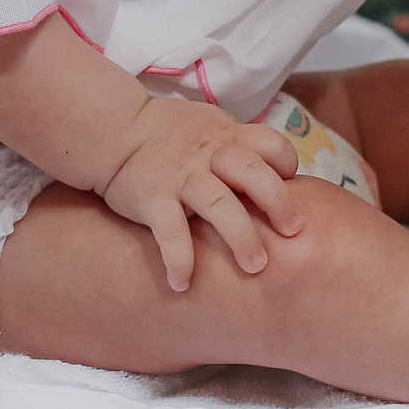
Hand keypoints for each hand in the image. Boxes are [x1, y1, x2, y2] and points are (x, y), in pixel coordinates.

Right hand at [99, 98, 303, 291]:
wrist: (115, 130)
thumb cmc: (170, 133)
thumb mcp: (210, 125)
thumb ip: (240, 146)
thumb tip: (277, 175)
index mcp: (228, 136)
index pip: (271, 145)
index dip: (286, 166)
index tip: (291, 189)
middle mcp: (209, 155)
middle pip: (252, 173)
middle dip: (278, 202)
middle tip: (294, 231)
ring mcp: (181, 178)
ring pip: (218, 204)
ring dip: (240, 236)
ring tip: (255, 267)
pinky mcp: (153, 199)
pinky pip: (169, 232)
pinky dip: (178, 258)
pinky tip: (183, 283)